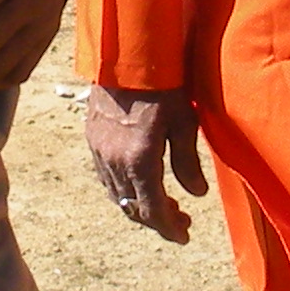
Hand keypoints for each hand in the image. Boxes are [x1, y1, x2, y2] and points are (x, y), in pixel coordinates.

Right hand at [86, 84, 206, 242]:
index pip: (154, 211)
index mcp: (140, 162)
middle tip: (181, 219)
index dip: (170, 229)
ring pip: (118, 195)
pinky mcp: (92, 139)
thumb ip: (188, 162)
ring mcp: (99, 152)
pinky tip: (140, 183)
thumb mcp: (184, 122)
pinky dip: (125, 189)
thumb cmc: (163, 84)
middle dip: (158, 220)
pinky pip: (107, 178)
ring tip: (164, 203)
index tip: (184, 236)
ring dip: (140, 205)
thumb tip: (196, 193)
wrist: (127, 54)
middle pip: (134, 208)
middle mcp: (115, 163)